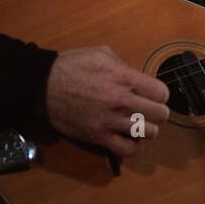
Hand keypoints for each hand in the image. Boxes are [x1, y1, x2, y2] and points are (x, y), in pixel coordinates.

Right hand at [45, 46, 169, 157]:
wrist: (43, 86)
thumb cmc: (72, 66)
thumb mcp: (101, 53)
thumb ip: (124, 66)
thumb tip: (138, 79)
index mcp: (123, 77)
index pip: (161, 92)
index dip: (160, 94)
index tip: (155, 95)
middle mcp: (121, 100)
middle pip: (159, 114)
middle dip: (159, 112)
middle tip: (151, 111)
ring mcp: (110, 121)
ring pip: (148, 133)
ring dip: (147, 129)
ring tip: (140, 124)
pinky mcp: (98, 137)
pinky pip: (127, 149)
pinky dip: (132, 145)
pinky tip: (127, 137)